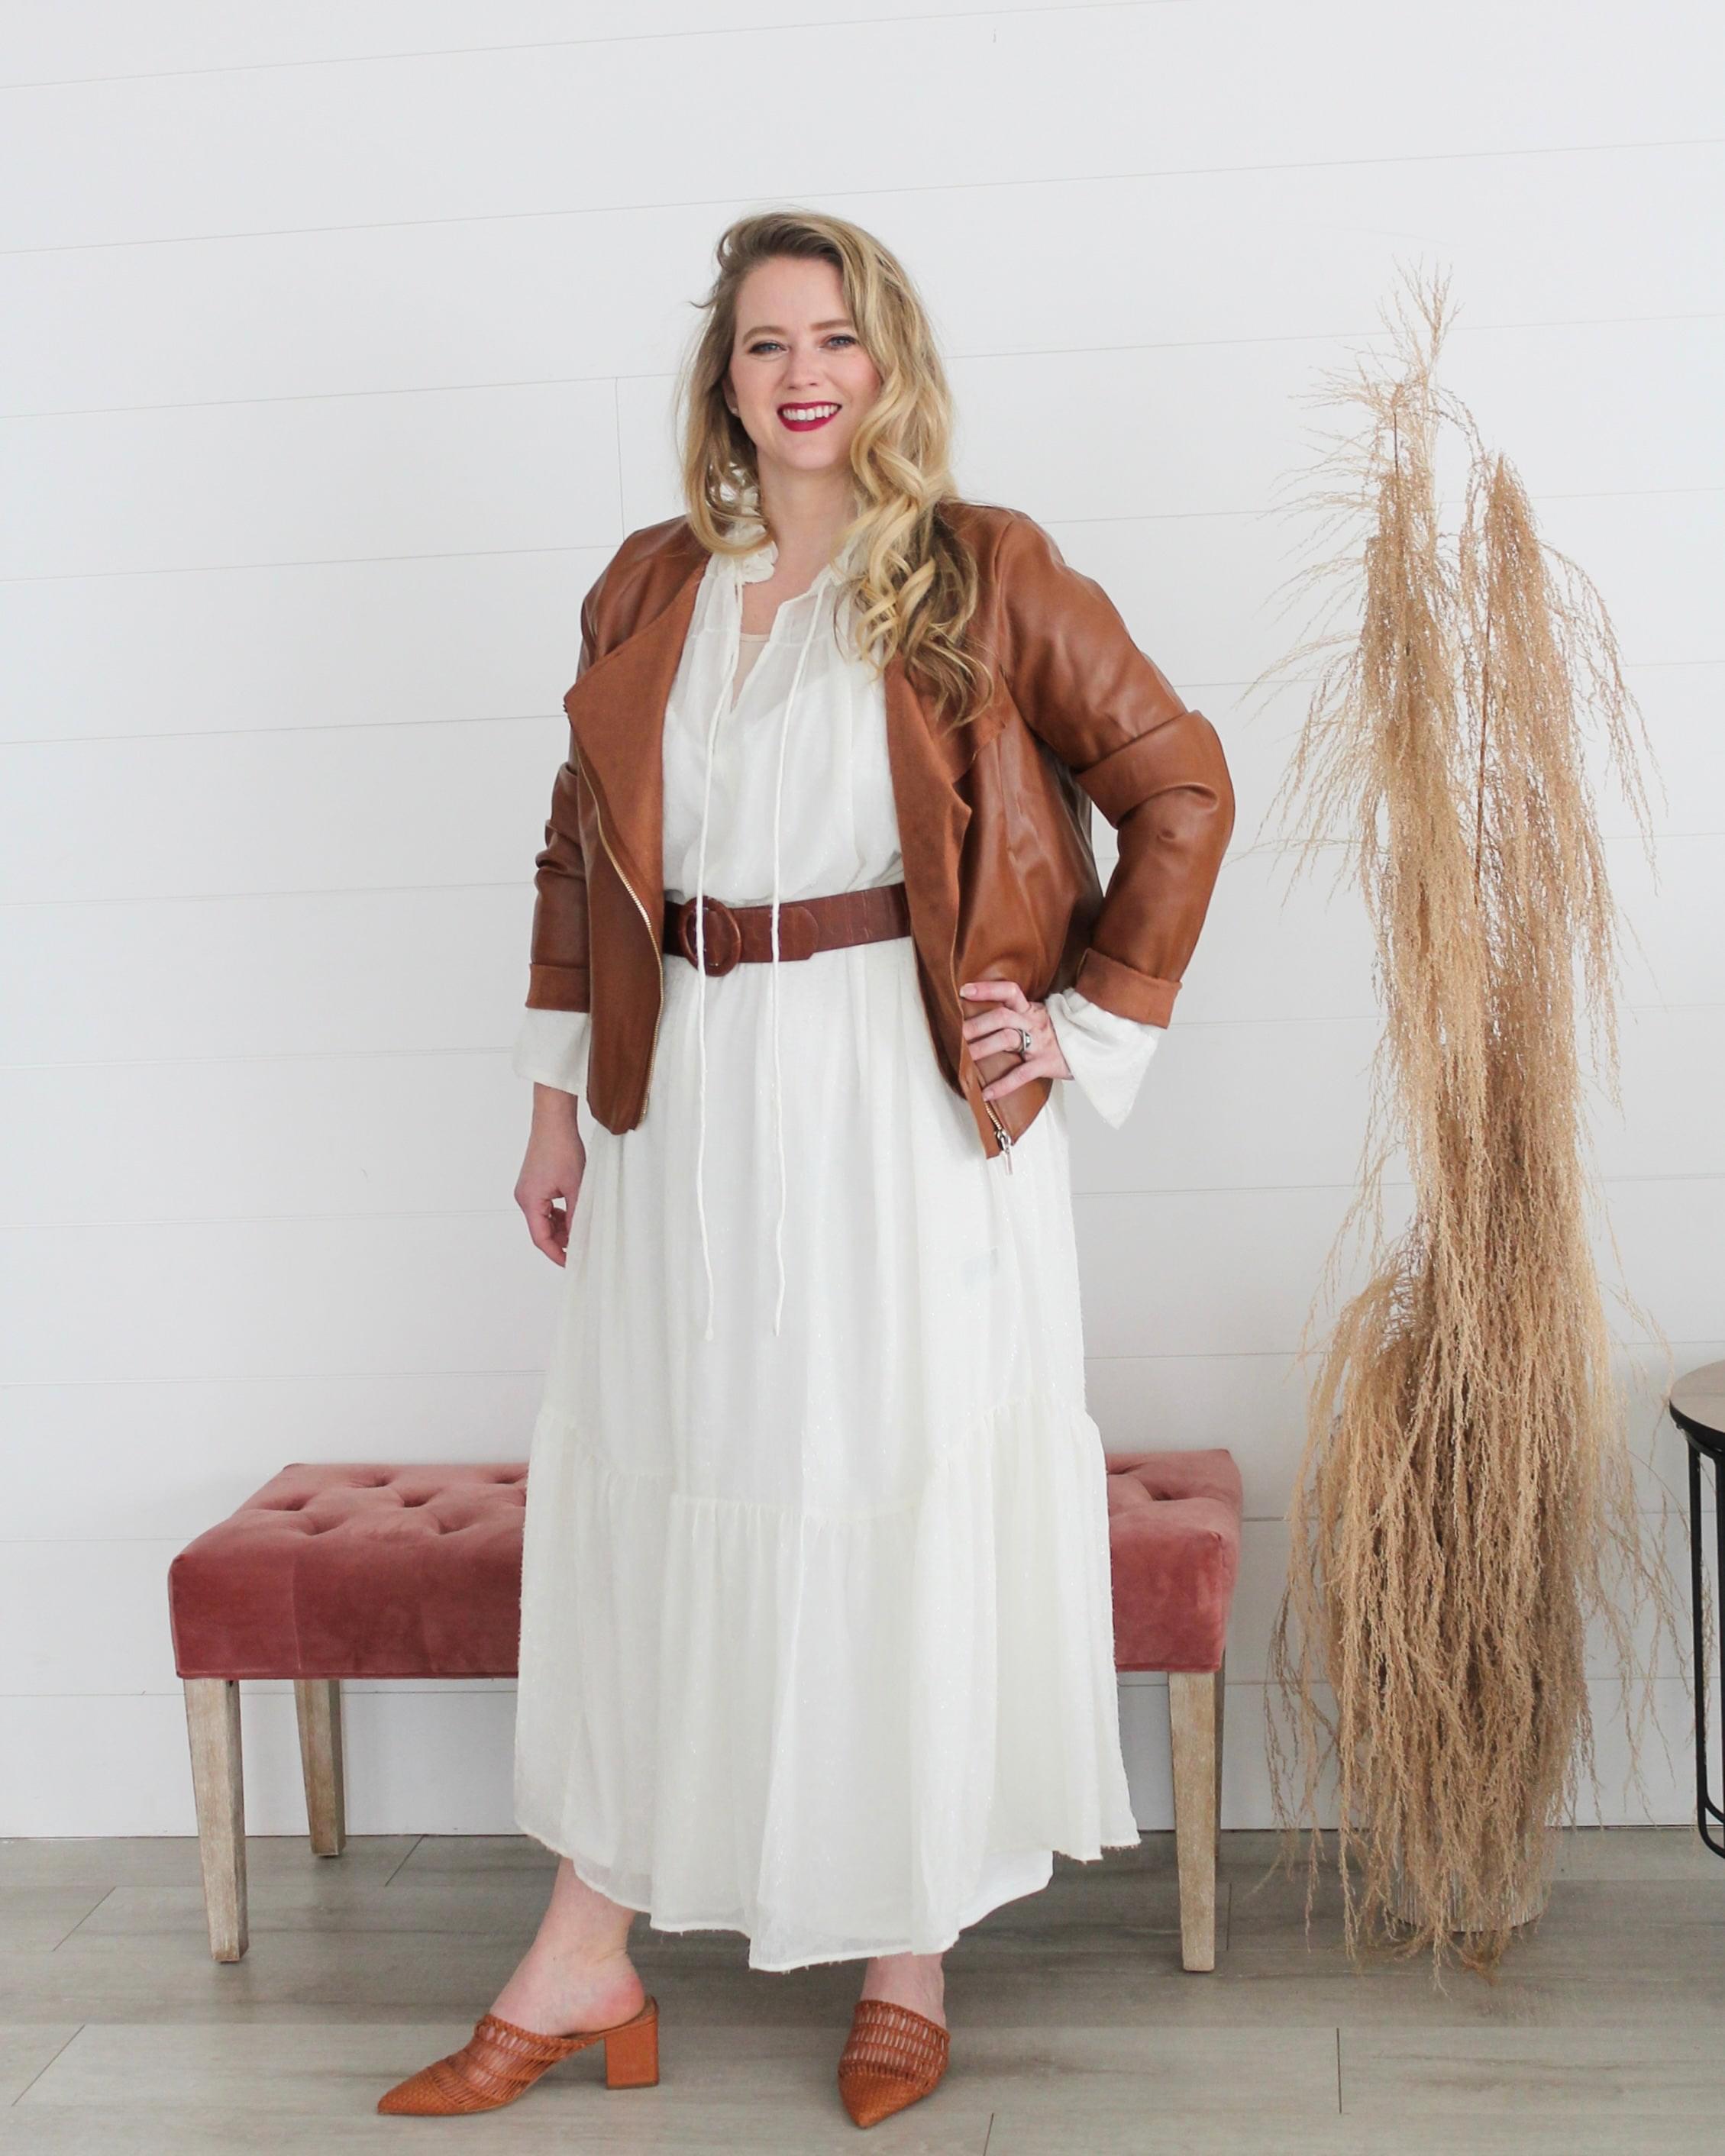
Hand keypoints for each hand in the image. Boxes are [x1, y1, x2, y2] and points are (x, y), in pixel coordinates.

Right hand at [514, 1090, 586, 1265]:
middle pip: (541, 1230)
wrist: (553, 1122)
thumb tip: (581, 1237)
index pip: (540, 1238)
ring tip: (581, 1228)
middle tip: (582, 1246)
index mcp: (530, 1201)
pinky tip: (574, 1212)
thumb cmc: (562, 1149)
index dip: (556, 1254)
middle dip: (561, 1240)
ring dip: (561, 1226)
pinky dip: (558, 1214)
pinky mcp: (533, 1183)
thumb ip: (577, 1215)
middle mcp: (524, 1198)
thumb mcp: (576, 1187)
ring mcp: (527, 1190)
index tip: (571, 1264)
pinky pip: (544, 1207)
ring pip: (544, 1219)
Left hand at [958, 978, 1072, 1102]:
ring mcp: (1039, 1044)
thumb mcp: (1039, 1017)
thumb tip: (985, 1016)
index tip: (964, 991)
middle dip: (978, 1024)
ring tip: (966, 1058)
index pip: (1009, 991)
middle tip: (959, 1033)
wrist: (1093, 1045)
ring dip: (984, 1048)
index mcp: (1030, 1009)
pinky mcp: (1045, 1064)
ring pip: (1008, 1039)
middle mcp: (1033, 1023)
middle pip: (1002, 1016)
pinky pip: (1021, 1074)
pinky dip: (1002, 1085)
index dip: (987, 989)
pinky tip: (986, 1093)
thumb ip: (1018, 1014)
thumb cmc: (1059, 1033)